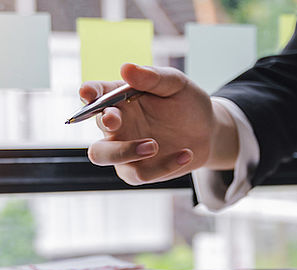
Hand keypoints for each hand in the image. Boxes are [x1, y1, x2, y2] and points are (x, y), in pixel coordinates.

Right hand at [79, 63, 239, 184]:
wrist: (208, 132)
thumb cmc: (187, 103)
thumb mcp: (176, 85)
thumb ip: (152, 77)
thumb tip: (126, 68)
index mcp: (119, 98)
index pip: (97, 93)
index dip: (89, 92)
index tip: (87, 92)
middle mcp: (117, 124)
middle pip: (94, 126)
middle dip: (102, 124)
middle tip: (115, 120)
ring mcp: (124, 149)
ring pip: (102, 156)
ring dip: (124, 151)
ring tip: (154, 145)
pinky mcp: (138, 170)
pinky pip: (139, 174)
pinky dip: (164, 166)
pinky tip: (186, 153)